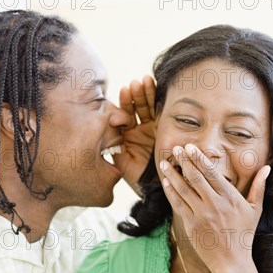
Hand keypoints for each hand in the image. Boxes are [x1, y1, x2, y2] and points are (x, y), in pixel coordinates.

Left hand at [113, 75, 155, 194]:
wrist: (157, 190)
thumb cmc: (138, 179)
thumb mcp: (122, 164)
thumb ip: (114, 149)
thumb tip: (105, 133)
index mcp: (126, 136)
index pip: (124, 115)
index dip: (124, 102)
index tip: (124, 90)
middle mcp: (139, 130)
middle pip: (136, 108)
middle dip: (136, 95)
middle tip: (134, 84)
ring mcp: (153, 130)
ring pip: (149, 108)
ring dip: (146, 94)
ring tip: (144, 81)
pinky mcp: (166, 131)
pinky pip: (163, 114)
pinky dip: (160, 102)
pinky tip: (158, 89)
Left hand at [160, 143, 270, 272]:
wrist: (231, 261)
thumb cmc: (244, 235)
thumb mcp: (255, 210)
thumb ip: (259, 187)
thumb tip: (267, 168)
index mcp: (230, 197)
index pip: (211, 172)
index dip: (199, 158)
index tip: (190, 147)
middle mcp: (214, 204)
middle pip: (195, 177)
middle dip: (184, 161)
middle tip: (175, 148)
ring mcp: (201, 214)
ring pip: (184, 189)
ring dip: (173, 174)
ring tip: (165, 163)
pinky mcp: (191, 225)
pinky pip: (178, 204)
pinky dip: (171, 192)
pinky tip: (166, 182)